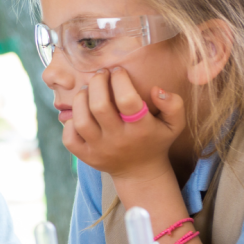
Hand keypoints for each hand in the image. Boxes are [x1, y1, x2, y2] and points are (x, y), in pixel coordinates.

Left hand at [62, 67, 184, 183]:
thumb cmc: (156, 140)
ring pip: (81, 120)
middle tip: (101, 74)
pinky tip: (80, 113)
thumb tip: (156, 89)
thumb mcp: (174, 124)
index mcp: (140, 129)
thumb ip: (174, 104)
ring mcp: (99, 149)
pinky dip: (68, 123)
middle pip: (99, 107)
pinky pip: (69, 139)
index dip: (120, 80)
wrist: (140, 172)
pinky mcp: (86, 156)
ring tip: (87, 89)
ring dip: (80, 99)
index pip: (127, 100)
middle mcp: (118, 139)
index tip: (118, 70)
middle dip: (97, 83)